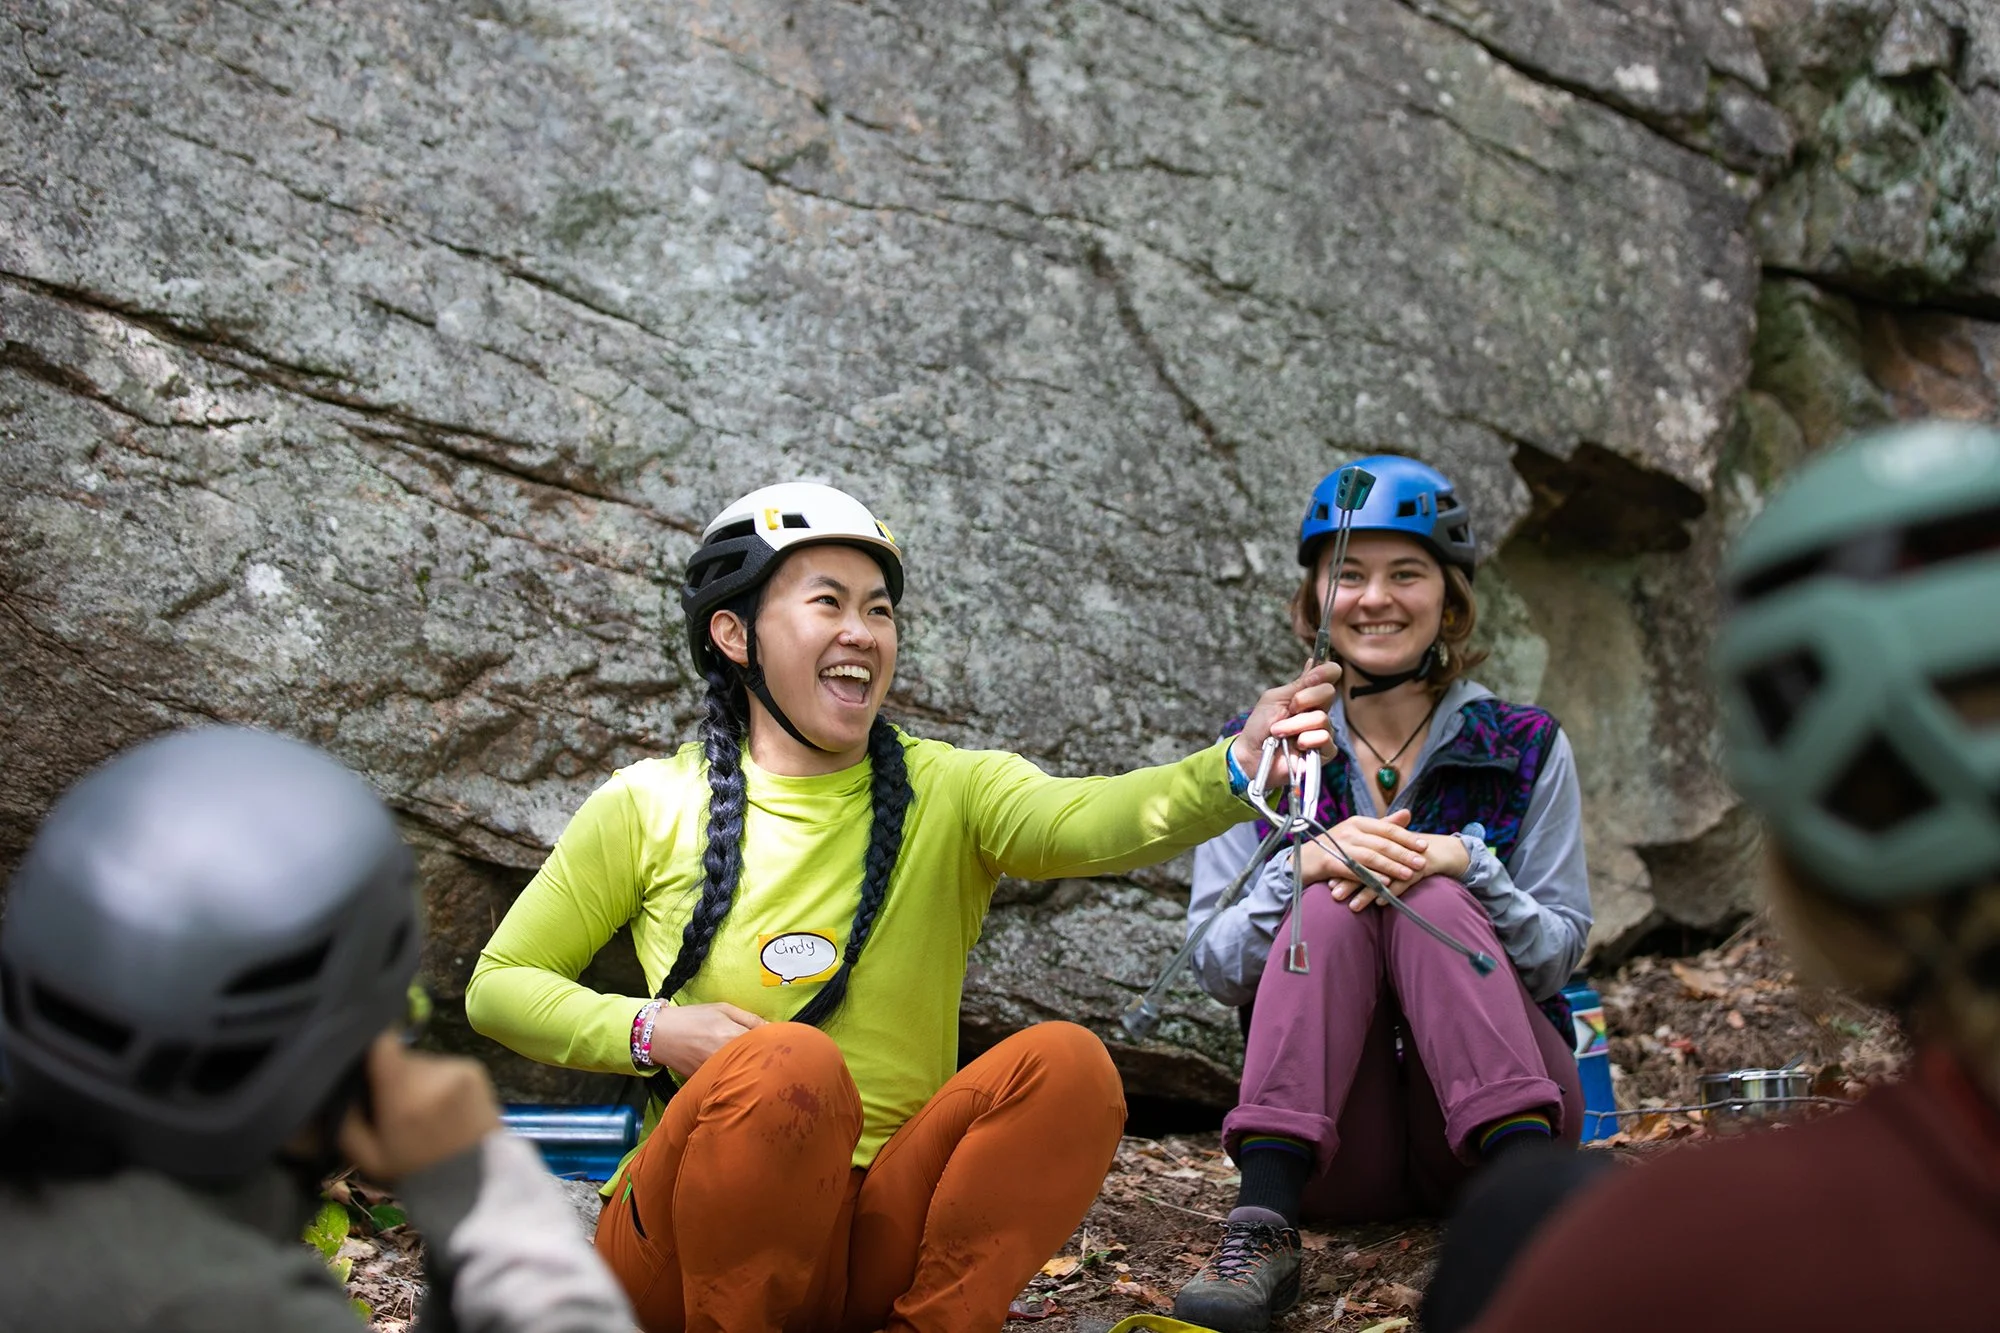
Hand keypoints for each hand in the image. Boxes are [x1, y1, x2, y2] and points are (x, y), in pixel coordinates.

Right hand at [339, 1033, 501, 1182]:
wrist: (473, 1181)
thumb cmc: (413, 1170)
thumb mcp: (366, 1156)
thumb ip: (345, 1120)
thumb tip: (336, 1088)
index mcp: (401, 1092)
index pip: (381, 1042)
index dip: (368, 1047)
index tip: (363, 1063)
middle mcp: (432, 1072)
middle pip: (399, 1056)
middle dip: (392, 1076)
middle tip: (393, 1106)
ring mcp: (457, 1067)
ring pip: (422, 1062)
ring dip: (416, 1080)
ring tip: (422, 1113)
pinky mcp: (476, 1068)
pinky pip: (444, 1066)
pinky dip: (439, 1082)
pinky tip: (443, 1109)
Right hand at [649, 1001, 765, 1078]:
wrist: (660, 1035)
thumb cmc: (693, 1018)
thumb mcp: (723, 1009)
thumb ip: (750, 1018)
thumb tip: (774, 1028)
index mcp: (732, 1035)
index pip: (765, 1042)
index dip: (775, 1041)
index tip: (778, 1040)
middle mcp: (726, 1056)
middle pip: (757, 1061)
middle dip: (766, 1057)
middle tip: (769, 1053)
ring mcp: (716, 1072)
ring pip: (744, 1073)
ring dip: (752, 1068)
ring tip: (752, 1062)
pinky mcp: (707, 1082)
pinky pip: (728, 1081)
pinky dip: (735, 1077)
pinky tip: (735, 1071)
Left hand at [1231, 662, 1341, 787]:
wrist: (1252, 754)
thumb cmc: (1260, 726)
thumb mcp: (1275, 699)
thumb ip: (1298, 684)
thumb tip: (1312, 660)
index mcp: (1308, 694)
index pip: (1330, 674)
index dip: (1325, 672)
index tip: (1310, 679)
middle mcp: (1318, 710)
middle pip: (1329, 692)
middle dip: (1304, 699)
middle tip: (1289, 709)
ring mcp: (1323, 730)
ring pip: (1322, 718)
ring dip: (1295, 725)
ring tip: (1279, 732)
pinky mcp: (1325, 751)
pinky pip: (1325, 738)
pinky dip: (1306, 740)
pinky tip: (1296, 745)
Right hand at [1304, 809, 1427, 894]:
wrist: (1301, 861)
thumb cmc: (1333, 848)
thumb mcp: (1358, 833)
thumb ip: (1383, 825)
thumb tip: (1408, 814)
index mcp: (1357, 822)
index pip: (1387, 828)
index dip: (1407, 837)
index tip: (1424, 846)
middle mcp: (1348, 831)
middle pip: (1382, 843)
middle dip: (1404, 854)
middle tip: (1422, 863)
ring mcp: (1338, 846)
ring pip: (1370, 856)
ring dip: (1391, 866)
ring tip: (1408, 874)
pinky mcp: (1329, 862)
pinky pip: (1354, 870)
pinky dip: (1370, 876)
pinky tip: (1384, 883)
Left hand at [1328, 821, 1472, 911]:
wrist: (1439, 851)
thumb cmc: (1407, 853)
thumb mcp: (1388, 851)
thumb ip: (1366, 857)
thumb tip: (1340, 868)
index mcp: (1380, 842)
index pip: (1357, 854)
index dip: (1342, 866)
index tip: (1327, 880)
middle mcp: (1391, 848)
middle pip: (1366, 864)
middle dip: (1348, 880)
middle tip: (1334, 894)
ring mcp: (1406, 858)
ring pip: (1383, 876)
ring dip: (1366, 892)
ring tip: (1353, 906)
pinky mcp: (1420, 868)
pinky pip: (1404, 882)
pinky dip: (1391, 892)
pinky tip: (1380, 903)